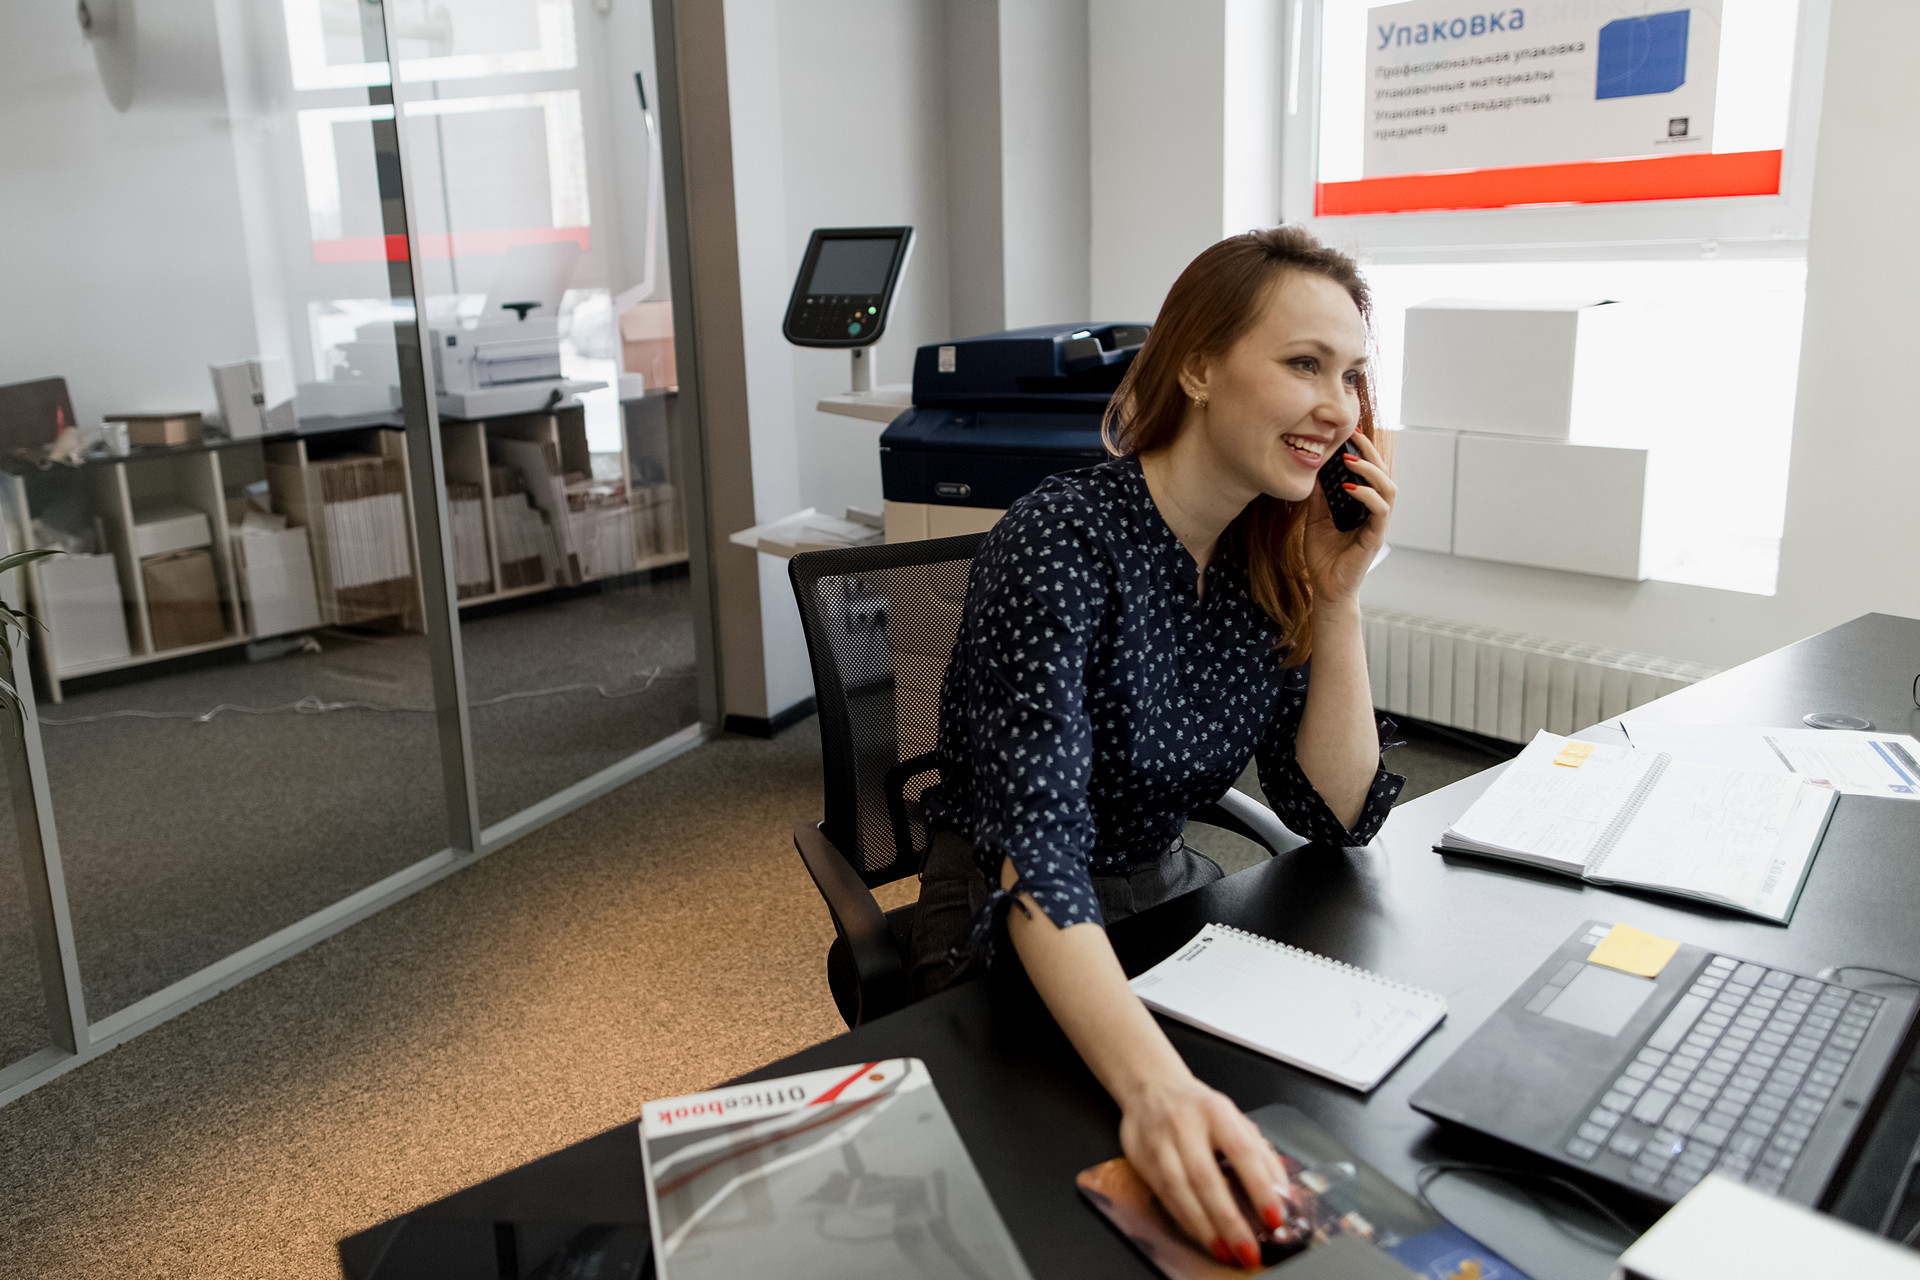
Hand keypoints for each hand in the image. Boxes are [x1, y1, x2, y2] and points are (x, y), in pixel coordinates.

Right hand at [1118, 1071, 1288, 1269]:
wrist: (1151, 1087)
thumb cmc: (1199, 1108)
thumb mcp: (1235, 1119)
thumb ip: (1260, 1154)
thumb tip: (1283, 1194)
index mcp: (1216, 1111)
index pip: (1242, 1151)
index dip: (1260, 1186)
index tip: (1274, 1217)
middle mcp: (1185, 1125)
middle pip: (1206, 1177)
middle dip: (1229, 1219)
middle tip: (1248, 1248)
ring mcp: (1159, 1142)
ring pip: (1179, 1190)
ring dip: (1204, 1226)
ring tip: (1225, 1250)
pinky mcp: (1141, 1158)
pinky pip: (1164, 1196)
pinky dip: (1185, 1220)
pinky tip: (1202, 1235)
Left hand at [1303, 428, 1394, 606]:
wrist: (1326, 588)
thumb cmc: (1324, 556)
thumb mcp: (1315, 519)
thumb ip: (1319, 497)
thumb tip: (1313, 470)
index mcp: (1363, 505)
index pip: (1370, 473)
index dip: (1363, 451)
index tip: (1349, 432)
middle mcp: (1374, 512)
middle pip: (1383, 474)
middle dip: (1369, 452)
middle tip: (1352, 435)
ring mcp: (1377, 524)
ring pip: (1387, 489)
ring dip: (1370, 471)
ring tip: (1349, 459)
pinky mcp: (1375, 537)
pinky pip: (1379, 511)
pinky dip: (1366, 496)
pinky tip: (1348, 488)